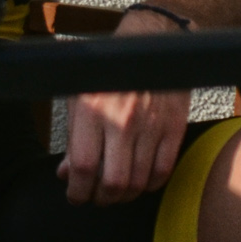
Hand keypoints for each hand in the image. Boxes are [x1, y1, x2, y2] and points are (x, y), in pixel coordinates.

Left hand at [58, 6, 192, 204]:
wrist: (154, 42)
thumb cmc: (110, 71)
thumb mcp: (81, 97)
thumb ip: (73, 138)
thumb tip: (66, 174)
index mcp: (92, 110)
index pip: (82, 167)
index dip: (77, 191)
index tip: (76, 195)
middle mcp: (122, 119)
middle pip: (112, 183)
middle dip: (101, 199)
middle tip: (97, 196)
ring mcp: (151, 124)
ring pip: (138, 182)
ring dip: (125, 196)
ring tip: (117, 191)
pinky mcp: (174, 126)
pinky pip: (163, 171)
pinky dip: (151, 184)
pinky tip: (141, 180)